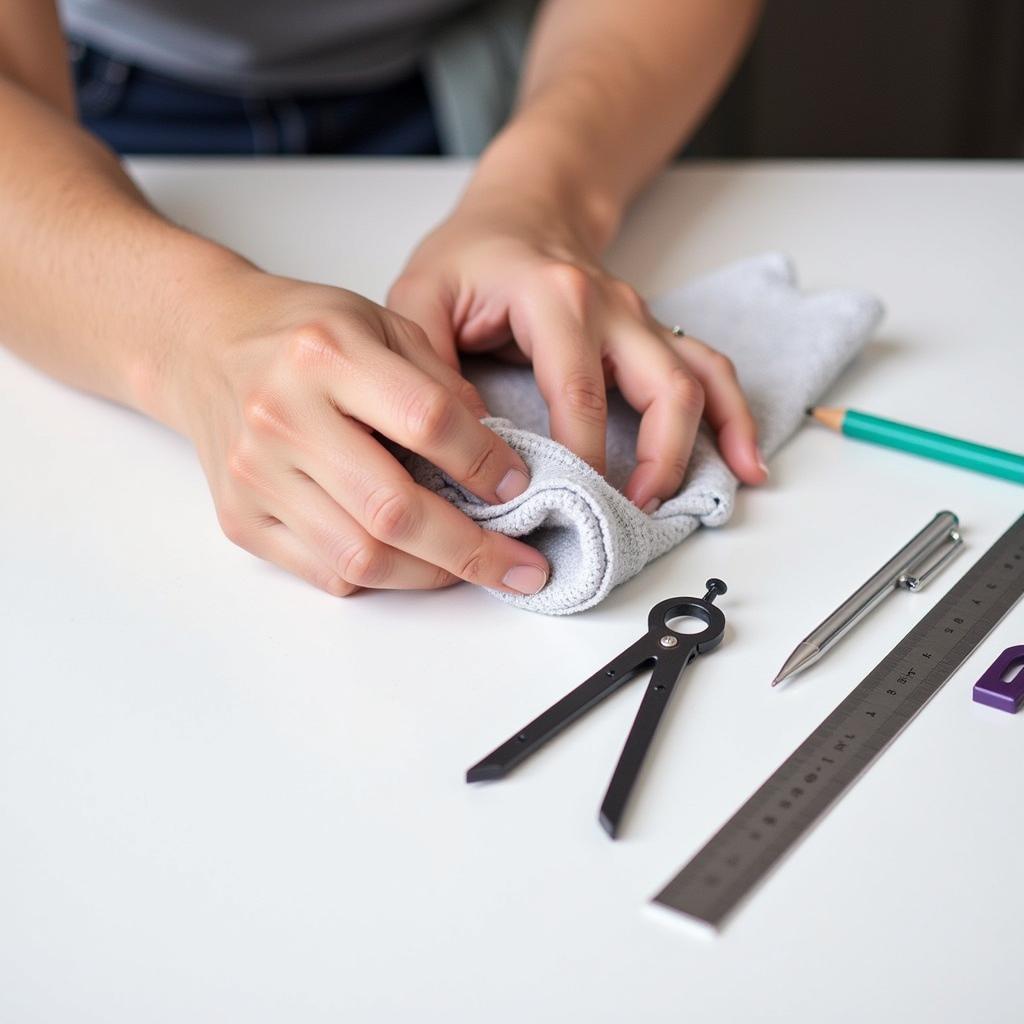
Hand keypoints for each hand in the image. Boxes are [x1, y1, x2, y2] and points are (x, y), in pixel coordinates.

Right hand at [158, 269, 548, 596]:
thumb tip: (495, 456)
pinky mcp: (239, 518)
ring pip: (361, 556)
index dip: (484, 461)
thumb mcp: (378, 321)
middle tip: (524, 568)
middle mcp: (282, 416)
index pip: (426, 419)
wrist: (203, 346)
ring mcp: (254, 475)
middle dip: (474, 550)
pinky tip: (412, 561)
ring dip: (433, 575)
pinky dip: (381, 576)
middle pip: (394, 509)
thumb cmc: (301, 333)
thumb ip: (439, 380)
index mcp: (325, 353)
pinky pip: (326, 572)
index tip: (520, 485)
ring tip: (475, 570)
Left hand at [388, 193, 766, 511]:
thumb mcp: (421, 296)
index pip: (578, 390)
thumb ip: (429, 364)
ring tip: (694, 503)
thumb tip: (461, 442)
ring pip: (697, 382)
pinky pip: (710, 372)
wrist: (521, 213)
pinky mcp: (654, 336)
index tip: (566, 503)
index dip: (581, 456)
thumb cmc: (470, 257)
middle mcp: (613, 307)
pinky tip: (747, 464)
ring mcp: (642, 321)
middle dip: (657, 461)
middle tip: (632, 514)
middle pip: (663, 388)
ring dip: (704, 446)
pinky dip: (736, 418)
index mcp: (555, 297)